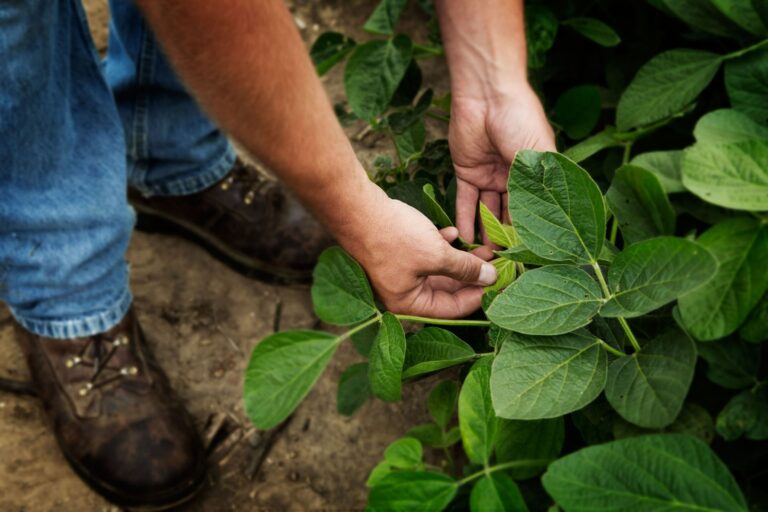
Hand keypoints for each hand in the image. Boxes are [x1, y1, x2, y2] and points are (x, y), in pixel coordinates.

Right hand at [340, 189, 496, 317]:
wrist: (357, 208)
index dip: (479, 297)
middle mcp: (403, 293)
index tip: (500, 284)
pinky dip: (441, 246)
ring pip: (439, 270)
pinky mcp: (397, 252)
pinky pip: (426, 255)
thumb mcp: (436, 254)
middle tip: (497, 264)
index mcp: (409, 304)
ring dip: (460, 259)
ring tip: (483, 247)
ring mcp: (399, 272)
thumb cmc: (393, 237)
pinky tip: (453, 231)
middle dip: (472, 275)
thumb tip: (491, 278)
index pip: (453, 310)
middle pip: (447, 291)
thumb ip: (465, 268)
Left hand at [449, 85, 555, 244]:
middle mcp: (514, 179)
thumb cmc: (520, 119)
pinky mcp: (467, 172)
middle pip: (508, 215)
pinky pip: (466, 201)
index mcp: (537, 175)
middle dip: (505, 240)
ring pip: (487, 212)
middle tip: (501, 265)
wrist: (487, 94)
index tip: (527, 259)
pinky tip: (464, 240)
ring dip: (484, 234)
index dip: (530, 235)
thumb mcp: (538, 156)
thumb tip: (543, 226)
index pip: (534, 212)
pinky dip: (465, 219)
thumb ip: (538, 189)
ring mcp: (490, 176)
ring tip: (482, 258)